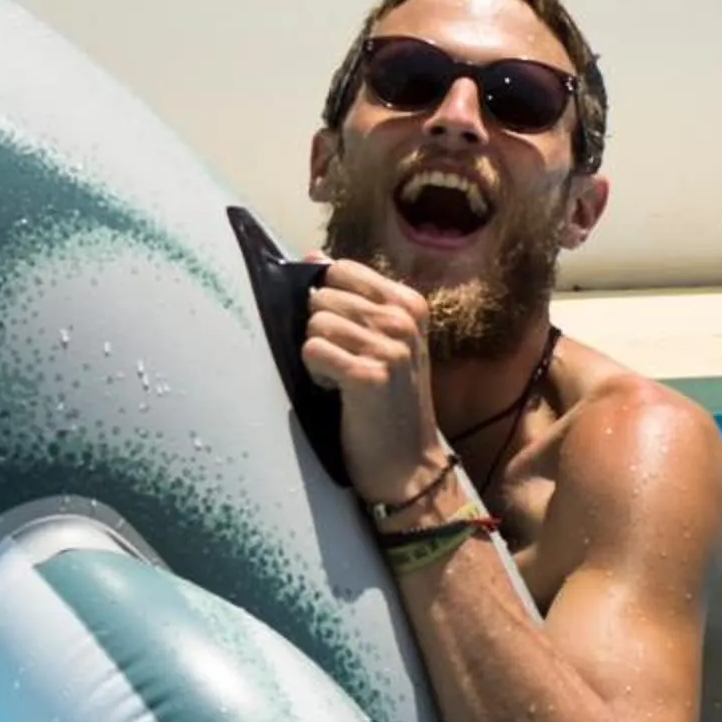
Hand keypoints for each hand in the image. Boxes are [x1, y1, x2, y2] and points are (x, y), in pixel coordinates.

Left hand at [302, 258, 453, 509]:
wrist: (409, 465)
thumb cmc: (389, 402)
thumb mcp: (382, 340)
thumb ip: (351, 297)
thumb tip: (312, 256)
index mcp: (409, 303)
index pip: (341, 269)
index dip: (328, 300)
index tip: (346, 333)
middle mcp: (403, 320)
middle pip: (323, 295)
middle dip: (321, 329)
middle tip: (344, 361)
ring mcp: (390, 347)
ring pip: (314, 323)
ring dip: (317, 354)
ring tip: (341, 378)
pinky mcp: (369, 375)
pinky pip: (312, 350)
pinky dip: (315, 373)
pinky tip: (337, 392)